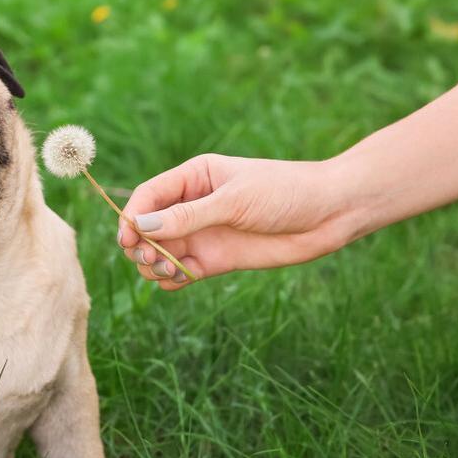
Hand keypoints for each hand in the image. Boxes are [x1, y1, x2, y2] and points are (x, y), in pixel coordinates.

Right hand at [117, 154, 359, 289]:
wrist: (329, 214)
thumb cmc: (284, 192)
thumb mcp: (234, 200)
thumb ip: (188, 215)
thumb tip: (141, 224)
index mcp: (193, 177)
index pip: (147, 196)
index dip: (131, 217)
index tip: (128, 238)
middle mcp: (192, 206)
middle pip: (146, 228)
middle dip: (140, 245)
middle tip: (153, 257)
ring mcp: (203, 234)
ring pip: (158, 253)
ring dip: (153, 265)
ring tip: (170, 269)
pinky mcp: (215, 260)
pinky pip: (179, 273)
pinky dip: (172, 280)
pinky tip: (182, 278)